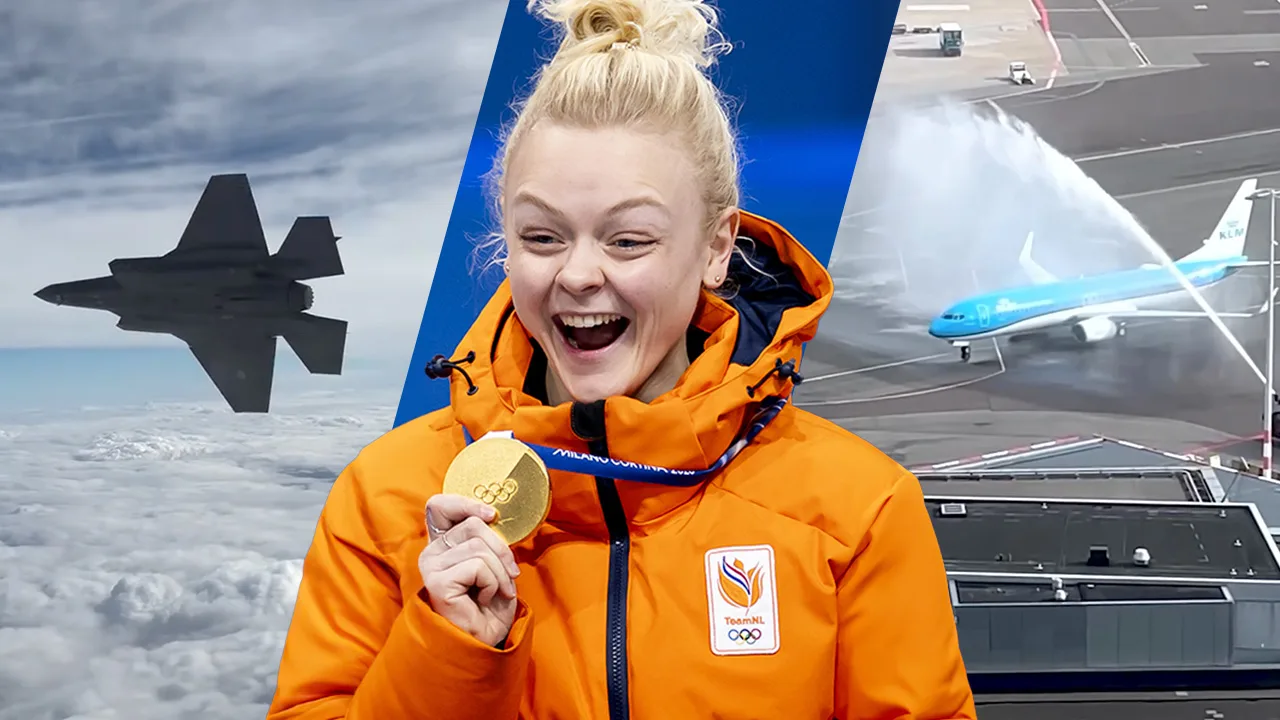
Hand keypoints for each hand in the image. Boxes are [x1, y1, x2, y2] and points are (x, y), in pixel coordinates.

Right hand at [418, 494, 520, 646]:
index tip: (491, 515)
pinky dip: (493, 583)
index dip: (465, 503)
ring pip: (480, 547)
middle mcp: (431, 552)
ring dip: (500, 573)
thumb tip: (492, 516)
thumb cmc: (489, 605)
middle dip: (501, 549)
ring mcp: (431, 566)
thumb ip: (486, 539)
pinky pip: (479, 566)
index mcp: (442, 544)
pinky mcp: (438, 581)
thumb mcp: (492, 562)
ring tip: (497, 592)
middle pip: (473, 524)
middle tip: (510, 574)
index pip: (439, 506)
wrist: (484, 640)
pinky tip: (485, 600)